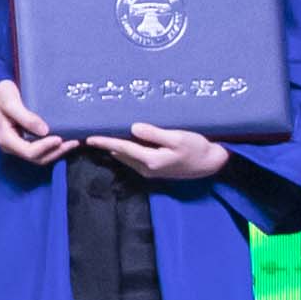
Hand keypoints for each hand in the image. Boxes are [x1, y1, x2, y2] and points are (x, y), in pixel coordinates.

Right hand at [0, 79, 72, 168]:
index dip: (46, 147)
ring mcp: (18, 145)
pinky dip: (54, 147)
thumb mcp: (10, 102)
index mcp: (6, 140)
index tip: (60, 138)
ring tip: (74, 141)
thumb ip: (26, 117)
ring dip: (58, 151)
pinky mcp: (25, 140)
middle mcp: (12, 146)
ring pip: (41, 156)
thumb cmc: (1, 94)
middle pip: (37, 158)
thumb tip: (45, 131)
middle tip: (74, 141)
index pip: (29, 151)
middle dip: (56, 151)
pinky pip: (41, 149)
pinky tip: (65, 139)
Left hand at [81, 122, 231, 185]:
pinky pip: (134, 158)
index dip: (104, 141)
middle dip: (107, 144)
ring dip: (116, 147)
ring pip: (126, 157)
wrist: (212, 163)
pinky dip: (126, 150)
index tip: (89, 137)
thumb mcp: (178, 138)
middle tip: (92, 132)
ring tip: (103, 135)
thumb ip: (154, 134)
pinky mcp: (155, 169)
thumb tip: (133, 128)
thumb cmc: (197, 148)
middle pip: (121, 153)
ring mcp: (150, 170)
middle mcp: (147, 168)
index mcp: (150, 160)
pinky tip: (124, 140)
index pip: (121, 148)